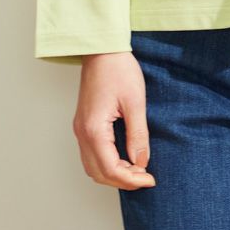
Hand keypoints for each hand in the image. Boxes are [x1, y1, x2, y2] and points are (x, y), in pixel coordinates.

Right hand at [73, 52, 157, 189]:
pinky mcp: (84, 123)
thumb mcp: (135, 101)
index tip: (150, 179)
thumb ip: (138, 134)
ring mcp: (80, 128)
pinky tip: (123, 158)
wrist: (102, 48)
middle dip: (122, 181)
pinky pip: (91, 154)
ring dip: (113, 174)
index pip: (110, 169)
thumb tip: (141, 161)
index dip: (131, 179)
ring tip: (136, 170)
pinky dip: (106, 163)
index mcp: (94, 129)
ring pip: (92, 166)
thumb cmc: (118, 69)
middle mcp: (82, 133)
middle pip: (98, 173)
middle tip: (145, 178)